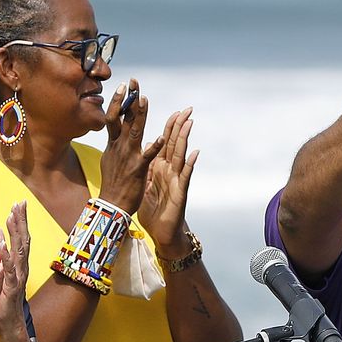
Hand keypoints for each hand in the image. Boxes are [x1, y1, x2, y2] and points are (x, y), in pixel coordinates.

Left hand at [0, 201, 32, 341]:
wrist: (8, 323)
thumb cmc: (4, 299)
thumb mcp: (0, 271)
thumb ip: (0, 251)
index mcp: (18, 264)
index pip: (19, 238)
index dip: (19, 220)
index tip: (18, 202)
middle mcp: (21, 268)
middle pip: (22, 240)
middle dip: (21, 221)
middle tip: (21, 202)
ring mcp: (18, 278)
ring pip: (19, 252)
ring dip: (16, 234)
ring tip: (13, 217)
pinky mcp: (11, 289)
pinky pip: (10, 271)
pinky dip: (7, 258)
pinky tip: (3, 246)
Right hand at [98, 76, 161, 211]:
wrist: (112, 204)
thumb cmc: (112, 183)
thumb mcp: (108, 159)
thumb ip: (113, 144)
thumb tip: (111, 133)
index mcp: (113, 144)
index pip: (115, 117)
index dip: (120, 101)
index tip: (125, 86)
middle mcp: (119, 147)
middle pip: (124, 119)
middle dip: (129, 99)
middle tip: (134, 82)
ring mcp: (129, 157)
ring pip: (135, 131)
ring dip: (140, 115)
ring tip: (144, 99)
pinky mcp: (138, 169)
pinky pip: (148, 155)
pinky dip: (154, 146)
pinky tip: (162, 137)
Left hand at [139, 107, 197, 257]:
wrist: (162, 232)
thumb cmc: (154, 210)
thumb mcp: (147, 183)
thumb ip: (148, 164)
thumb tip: (148, 145)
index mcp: (160, 167)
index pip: (165, 142)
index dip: (169, 127)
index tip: (173, 111)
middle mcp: (170, 171)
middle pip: (175, 144)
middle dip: (179, 126)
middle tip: (186, 109)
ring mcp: (176, 180)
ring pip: (181, 155)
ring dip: (185, 139)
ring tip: (189, 123)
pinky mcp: (179, 192)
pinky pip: (184, 176)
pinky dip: (189, 164)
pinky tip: (194, 153)